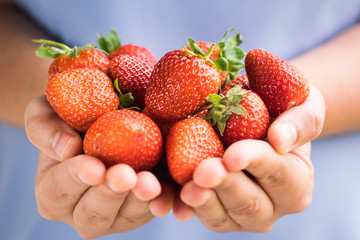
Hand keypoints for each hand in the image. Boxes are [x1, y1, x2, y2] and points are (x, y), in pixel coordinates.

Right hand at [25, 96, 173, 238]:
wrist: (104, 117)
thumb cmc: (73, 115)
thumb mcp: (48, 110)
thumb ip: (45, 127)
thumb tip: (65, 148)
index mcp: (54, 189)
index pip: (59, 189)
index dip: (75, 179)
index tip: (95, 167)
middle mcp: (81, 210)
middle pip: (93, 213)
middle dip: (110, 194)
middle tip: (126, 175)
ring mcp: (114, 215)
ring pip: (126, 217)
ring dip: (139, 201)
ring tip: (150, 183)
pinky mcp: (141, 210)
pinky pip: (154, 210)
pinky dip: (164, 203)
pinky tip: (169, 195)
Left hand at [173, 84, 324, 231]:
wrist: (258, 119)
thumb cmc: (281, 109)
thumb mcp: (305, 103)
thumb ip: (302, 120)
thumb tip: (280, 141)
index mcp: (296, 180)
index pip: (278, 173)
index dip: (254, 163)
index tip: (232, 155)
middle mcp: (274, 204)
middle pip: (250, 202)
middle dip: (225, 186)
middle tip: (204, 172)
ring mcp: (245, 215)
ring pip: (225, 216)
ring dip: (206, 202)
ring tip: (188, 189)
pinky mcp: (220, 215)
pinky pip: (205, 216)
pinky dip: (189, 209)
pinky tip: (176, 199)